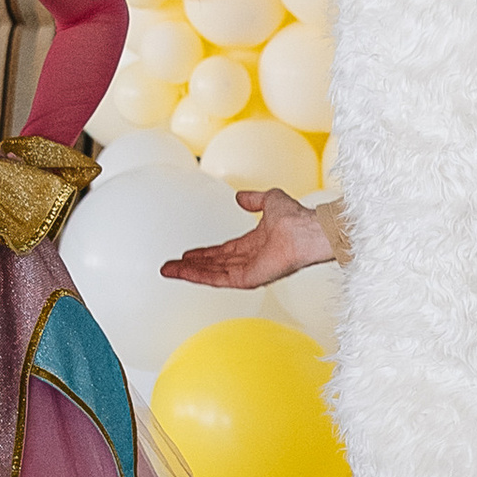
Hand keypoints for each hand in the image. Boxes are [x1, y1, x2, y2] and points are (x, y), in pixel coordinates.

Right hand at [161, 188, 333, 289]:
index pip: (224, 251)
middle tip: (170, 267)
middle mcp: (251, 260)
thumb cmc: (297, 217)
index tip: (187, 254)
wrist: (308, 230)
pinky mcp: (249, 279)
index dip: (204, 253)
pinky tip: (184, 272)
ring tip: (169, 271)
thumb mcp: (271, 200)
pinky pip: (220, 279)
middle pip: (214, 265)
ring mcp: (249, 271)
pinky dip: (200, 276)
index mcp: (255, 245)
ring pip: (213, 274)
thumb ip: (255, 199)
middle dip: (190, 266)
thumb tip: (241, 197)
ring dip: (190, 272)